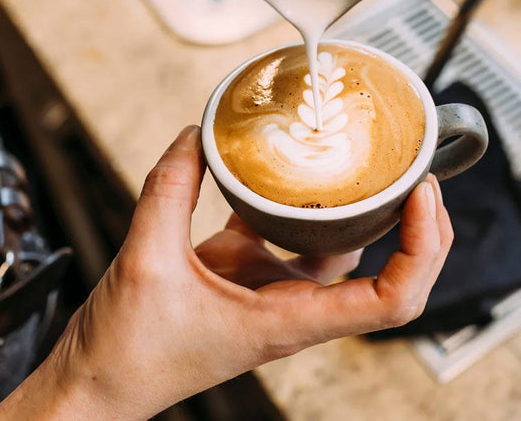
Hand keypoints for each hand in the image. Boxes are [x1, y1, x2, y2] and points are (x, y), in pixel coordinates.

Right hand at [0, 125, 451, 420]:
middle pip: (388, 274)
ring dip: (367, 210)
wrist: (98, 383)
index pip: (390, 299)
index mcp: (289, 320)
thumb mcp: (145, 262)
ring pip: (343, 249)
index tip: (422, 196)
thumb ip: (169, 190)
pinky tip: (291, 165)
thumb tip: (197, 137)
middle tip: (419, 172)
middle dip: (416, 226)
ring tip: (376, 160)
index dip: (422, 248)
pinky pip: (289, 232)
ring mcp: (274, 291)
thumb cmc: (128, 355)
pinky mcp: (247, 276)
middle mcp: (294, 307)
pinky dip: (299, 201)